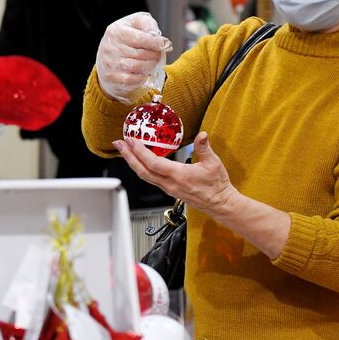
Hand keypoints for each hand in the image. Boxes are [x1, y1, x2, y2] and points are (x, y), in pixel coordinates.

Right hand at [96, 12, 170, 101]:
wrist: (107, 54)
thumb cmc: (126, 37)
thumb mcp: (136, 23)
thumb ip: (148, 24)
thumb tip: (157, 36)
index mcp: (116, 31)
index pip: (139, 38)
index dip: (155, 42)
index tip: (164, 44)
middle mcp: (110, 47)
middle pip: (140, 54)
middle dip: (154, 55)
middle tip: (158, 54)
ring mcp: (109, 63)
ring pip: (137, 67)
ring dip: (150, 66)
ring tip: (152, 62)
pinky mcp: (111, 77)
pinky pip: (132, 79)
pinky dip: (141, 76)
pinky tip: (143, 71)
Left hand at [113, 132, 237, 217]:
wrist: (220, 204)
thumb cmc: (217, 186)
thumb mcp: (213, 163)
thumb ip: (205, 148)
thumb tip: (202, 135)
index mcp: (179, 176)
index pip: (153, 163)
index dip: (140, 152)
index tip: (131, 141)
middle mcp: (170, 184)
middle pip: (142, 171)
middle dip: (128, 156)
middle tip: (119, 144)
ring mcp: (168, 188)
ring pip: (144, 176)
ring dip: (132, 162)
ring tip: (125, 150)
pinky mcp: (169, 190)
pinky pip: (150, 179)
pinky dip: (141, 168)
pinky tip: (139, 161)